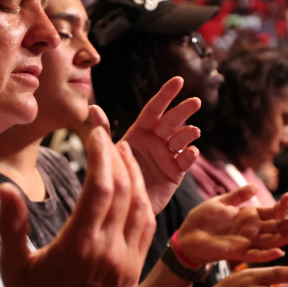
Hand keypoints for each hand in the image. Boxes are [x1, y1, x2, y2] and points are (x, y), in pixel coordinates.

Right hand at [0, 127, 153, 286]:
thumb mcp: (12, 263)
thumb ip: (12, 223)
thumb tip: (6, 185)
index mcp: (77, 247)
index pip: (101, 189)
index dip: (102, 156)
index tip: (97, 135)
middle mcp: (107, 254)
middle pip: (125, 192)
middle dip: (119, 159)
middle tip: (109, 137)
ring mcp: (124, 264)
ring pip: (141, 209)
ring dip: (136, 178)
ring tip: (125, 154)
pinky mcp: (132, 273)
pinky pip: (146, 230)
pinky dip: (143, 203)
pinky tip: (134, 188)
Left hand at [112, 77, 202, 213]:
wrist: (122, 205)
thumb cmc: (114, 175)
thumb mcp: (108, 151)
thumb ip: (102, 130)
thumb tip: (92, 106)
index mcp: (140, 131)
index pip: (155, 109)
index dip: (166, 95)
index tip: (178, 81)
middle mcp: (156, 140)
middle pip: (171, 121)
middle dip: (183, 110)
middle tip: (195, 102)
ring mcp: (167, 155)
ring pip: (181, 139)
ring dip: (188, 133)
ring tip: (193, 131)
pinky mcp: (175, 172)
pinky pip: (184, 161)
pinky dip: (190, 155)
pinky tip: (191, 152)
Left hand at [174, 187, 287, 265]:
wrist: (187, 235)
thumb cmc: (202, 219)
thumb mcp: (221, 203)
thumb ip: (237, 196)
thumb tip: (254, 186)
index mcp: (249, 217)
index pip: (271, 212)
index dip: (281, 206)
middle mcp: (252, 231)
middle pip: (278, 227)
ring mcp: (247, 242)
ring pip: (273, 241)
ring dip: (287, 237)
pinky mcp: (238, 253)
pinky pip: (256, 255)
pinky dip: (268, 254)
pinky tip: (279, 251)